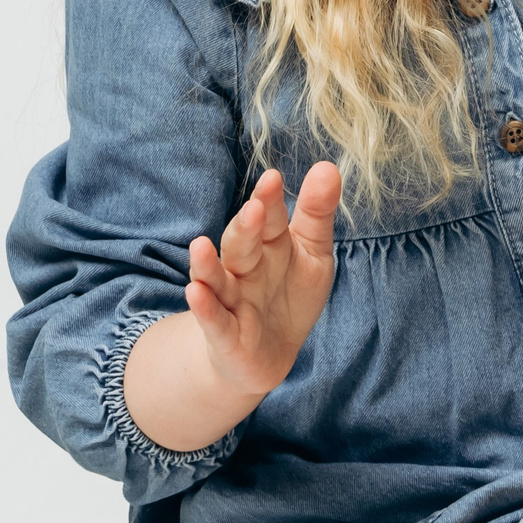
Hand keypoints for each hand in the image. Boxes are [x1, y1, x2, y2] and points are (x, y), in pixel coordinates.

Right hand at [184, 162, 340, 399]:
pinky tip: (194, 292)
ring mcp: (233, 301)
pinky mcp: (225, 335)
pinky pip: (214, 320)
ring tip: (200, 245)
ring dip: (207, 265)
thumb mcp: (313, 254)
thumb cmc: (290, 295)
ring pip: (218, 280)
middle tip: (254, 208)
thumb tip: (328, 166)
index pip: (269, 220)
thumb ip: (317, 214)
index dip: (270, 201)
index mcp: (270, 246)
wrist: (268, 356)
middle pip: (242, 245)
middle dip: (246, 227)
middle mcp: (246, 269)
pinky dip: (205, 308)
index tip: (274, 178)